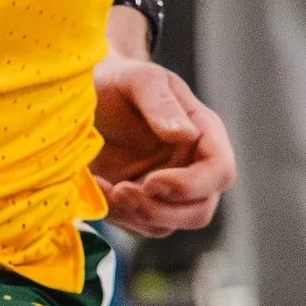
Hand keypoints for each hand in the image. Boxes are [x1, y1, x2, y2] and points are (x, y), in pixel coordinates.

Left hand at [90, 51, 233, 236]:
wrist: (86, 95)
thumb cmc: (118, 81)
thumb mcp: (138, 79)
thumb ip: (160, 103)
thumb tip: (185, 134)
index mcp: (203, 134)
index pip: (220, 172)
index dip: (191, 186)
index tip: (151, 181)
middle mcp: (191, 166)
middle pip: (200, 211)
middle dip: (162, 211)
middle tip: (122, 190)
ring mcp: (166, 190)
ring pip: (168, 225)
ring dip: (135, 214)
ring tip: (104, 186)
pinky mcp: (139, 203)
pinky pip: (138, 226)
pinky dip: (117, 215)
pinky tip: (97, 187)